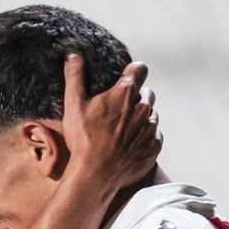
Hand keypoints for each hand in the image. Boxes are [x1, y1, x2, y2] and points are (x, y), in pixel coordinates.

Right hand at [58, 53, 160, 192]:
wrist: (95, 175)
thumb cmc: (83, 139)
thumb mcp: (74, 105)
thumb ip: (75, 76)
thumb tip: (74, 53)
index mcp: (125, 93)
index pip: (139, 69)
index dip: (132, 71)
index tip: (124, 78)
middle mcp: (143, 108)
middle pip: (147, 93)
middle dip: (137, 97)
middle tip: (119, 110)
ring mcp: (150, 128)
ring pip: (151, 115)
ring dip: (141, 118)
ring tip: (122, 130)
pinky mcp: (154, 147)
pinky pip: (154, 136)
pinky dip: (145, 138)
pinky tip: (129, 145)